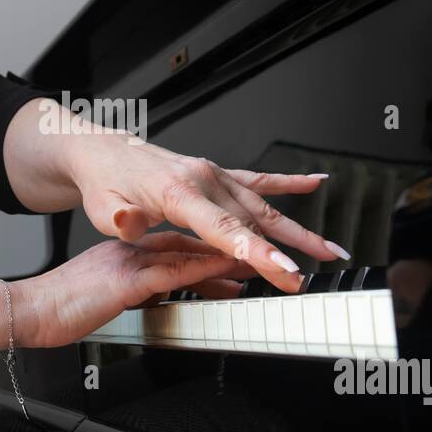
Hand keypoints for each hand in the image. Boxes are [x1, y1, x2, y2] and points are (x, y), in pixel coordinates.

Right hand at [12, 231, 256, 348]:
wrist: (27, 311)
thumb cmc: (58, 310)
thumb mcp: (105, 300)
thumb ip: (133, 296)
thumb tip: (158, 303)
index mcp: (122, 253)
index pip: (174, 248)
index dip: (206, 252)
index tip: (233, 260)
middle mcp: (128, 251)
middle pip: (187, 246)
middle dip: (223, 252)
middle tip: (258, 261)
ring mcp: (128, 262)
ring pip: (186, 254)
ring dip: (224, 259)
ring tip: (256, 266)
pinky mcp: (125, 281)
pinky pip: (172, 272)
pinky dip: (202, 270)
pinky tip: (224, 274)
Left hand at [69, 137, 348, 294]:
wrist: (103, 153)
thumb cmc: (105, 184)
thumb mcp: (103, 209)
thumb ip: (121, 221)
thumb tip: (129, 223)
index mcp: (180, 191)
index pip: (224, 229)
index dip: (256, 252)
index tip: (282, 269)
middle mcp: (204, 180)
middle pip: (252, 222)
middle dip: (284, 252)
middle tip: (309, 278)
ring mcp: (214, 176)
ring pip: (263, 206)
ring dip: (297, 229)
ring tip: (329, 249)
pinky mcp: (216, 174)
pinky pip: (258, 180)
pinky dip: (288, 183)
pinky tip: (316, 183)